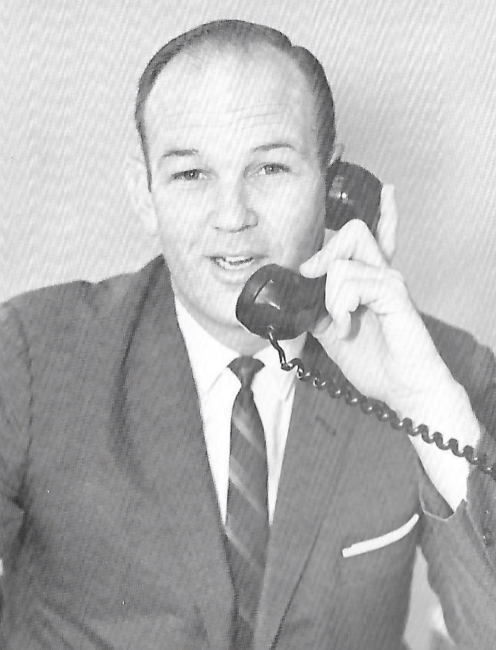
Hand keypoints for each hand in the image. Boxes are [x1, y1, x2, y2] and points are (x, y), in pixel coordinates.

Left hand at [299, 218, 453, 412]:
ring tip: (340, 321)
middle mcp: (383, 274)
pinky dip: (341, 305)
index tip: (386, 191)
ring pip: (344, 259)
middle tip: (311, 275)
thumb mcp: (332, 332)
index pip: (378, 235)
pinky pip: (354, 281)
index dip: (383, 211)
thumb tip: (295, 296)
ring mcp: (390, 281)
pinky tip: (348, 324)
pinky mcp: (394, 294)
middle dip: (324, 252)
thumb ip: (317, 309)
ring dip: (330, 295)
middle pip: (354, 231)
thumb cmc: (375, 362)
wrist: (402, 389)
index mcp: (371, 280)